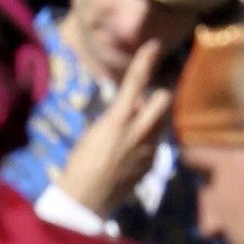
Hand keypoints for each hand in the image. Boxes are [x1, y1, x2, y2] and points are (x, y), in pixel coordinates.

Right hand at [51, 40, 173, 216]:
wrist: (86, 199)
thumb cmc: (80, 162)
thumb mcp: (95, 132)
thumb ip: (118, 117)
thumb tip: (133, 108)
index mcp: (118, 120)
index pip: (136, 82)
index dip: (146, 60)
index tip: (155, 44)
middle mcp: (139, 132)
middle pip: (163, 99)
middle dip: (157, 95)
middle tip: (145, 99)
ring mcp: (149, 150)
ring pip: (163, 122)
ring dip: (154, 117)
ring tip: (137, 125)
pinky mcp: (152, 165)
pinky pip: (157, 143)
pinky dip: (149, 139)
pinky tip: (132, 150)